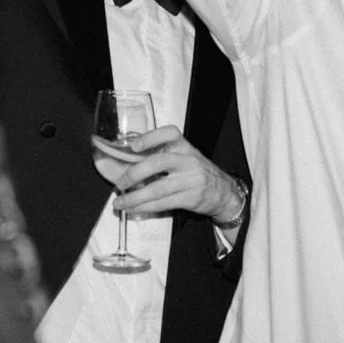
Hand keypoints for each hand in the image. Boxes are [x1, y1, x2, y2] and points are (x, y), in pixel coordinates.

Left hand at [93, 125, 240, 218]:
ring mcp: (190, 180)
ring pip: (158, 189)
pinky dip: (145, 207)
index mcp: (184, 146)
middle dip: (135, 173)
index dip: (151, 137)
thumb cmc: (196, 171)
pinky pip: (163, 203)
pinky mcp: (190, 198)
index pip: (170, 134)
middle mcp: (188, 160)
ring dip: (135, 197)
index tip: (134, 145)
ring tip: (119, 203)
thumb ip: (162, 155)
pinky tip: (134, 209)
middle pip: (159, 162)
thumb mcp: (185, 157)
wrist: (223, 192)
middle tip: (120, 183)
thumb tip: (126, 163)